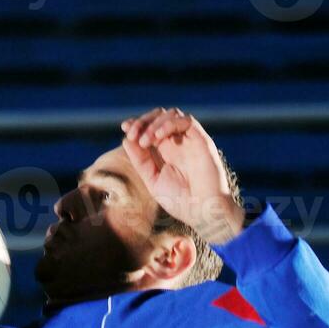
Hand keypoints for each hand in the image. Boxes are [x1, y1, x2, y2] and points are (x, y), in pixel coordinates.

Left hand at [121, 108, 243, 244]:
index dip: (137, 124)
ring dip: (154, 124)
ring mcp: (190, 141)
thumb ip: (140, 161)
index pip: (151, 127)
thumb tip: (126, 140)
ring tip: (144, 142)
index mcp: (166, 151)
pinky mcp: (202, 140)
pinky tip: (157, 137)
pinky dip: (169, 124)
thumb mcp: (153, 180)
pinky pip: (186, 121)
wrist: (203, 212)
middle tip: (132, 134)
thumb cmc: (181, 202)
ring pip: (172, 114)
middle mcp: (178, 143)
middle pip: (159, 116)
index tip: (125, 129)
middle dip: (143, 121)